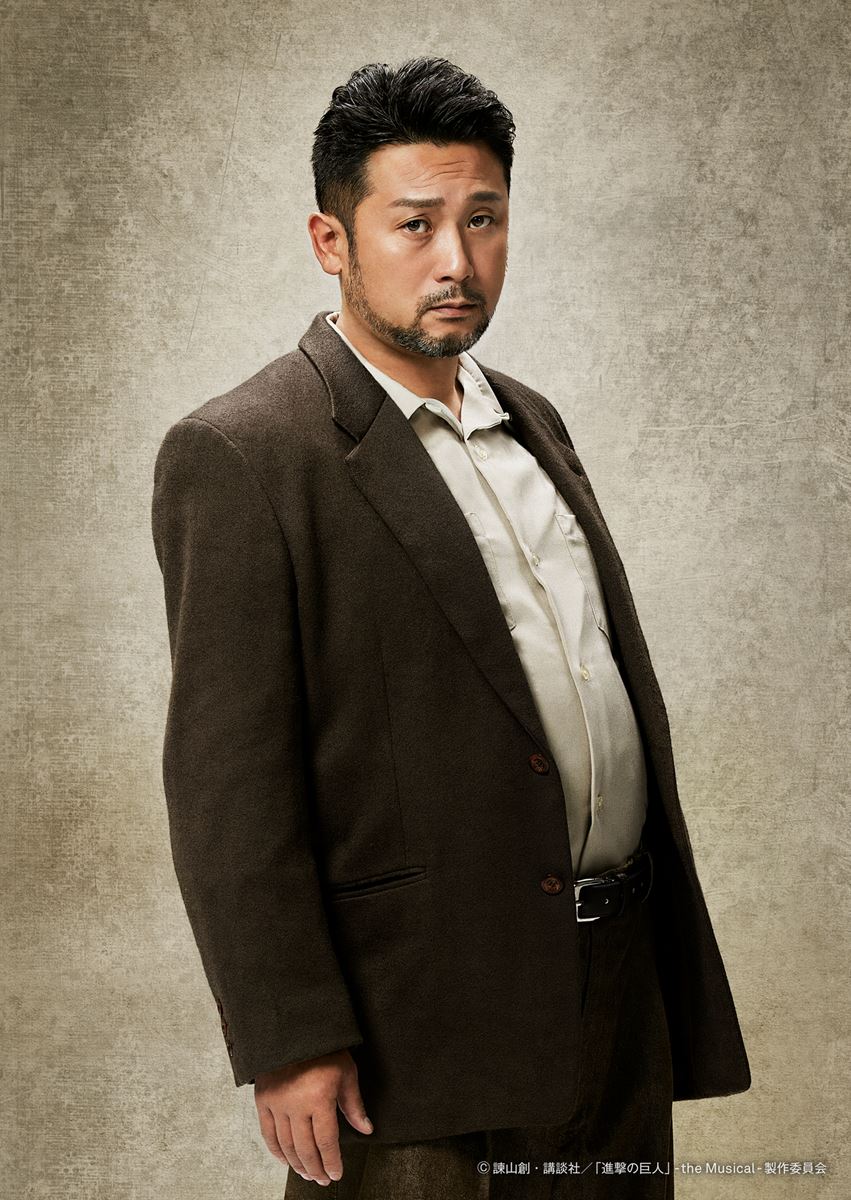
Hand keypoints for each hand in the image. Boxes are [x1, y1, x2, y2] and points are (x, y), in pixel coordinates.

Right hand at [254, 1049, 372, 1184]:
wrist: (295, 1028)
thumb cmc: (325, 1048)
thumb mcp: (346, 1072)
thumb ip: (354, 1104)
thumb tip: (366, 1129)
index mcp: (319, 1097)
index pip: (326, 1141)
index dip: (332, 1162)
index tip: (336, 1173)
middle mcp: (296, 1104)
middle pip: (306, 1148)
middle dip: (316, 1168)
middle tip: (322, 1179)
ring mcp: (277, 1103)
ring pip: (286, 1145)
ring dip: (297, 1164)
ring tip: (307, 1173)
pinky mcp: (263, 1099)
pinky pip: (268, 1133)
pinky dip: (276, 1151)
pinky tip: (286, 1160)